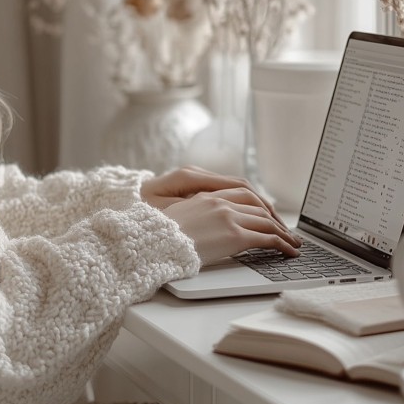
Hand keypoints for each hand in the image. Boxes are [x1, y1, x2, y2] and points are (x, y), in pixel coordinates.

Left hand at [141, 165, 280, 220]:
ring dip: (257, 207)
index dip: (260, 204)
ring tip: (275, 225)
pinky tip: (254, 220)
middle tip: (283, 227)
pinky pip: (226, 194)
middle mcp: (197, 175)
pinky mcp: (194, 189)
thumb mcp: (164, 214)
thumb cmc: (138, 212)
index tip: (275, 221)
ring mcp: (197, 181)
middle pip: (242, 187)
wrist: (120, 206)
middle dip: (265, 207)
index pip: (237, 187)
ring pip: (237, 190)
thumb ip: (193, 212)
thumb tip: (222, 214)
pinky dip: (244, 206)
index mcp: (191, 177)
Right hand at [162, 187, 301, 265]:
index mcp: (206, 196)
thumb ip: (196, 217)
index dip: (260, 206)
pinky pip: (267, 238)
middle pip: (259, 208)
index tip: (268, 215)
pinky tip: (289, 252)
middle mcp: (220, 202)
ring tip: (293, 244)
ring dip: (283, 234)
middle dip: (276, 220)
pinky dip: (283, 244)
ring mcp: (229, 217)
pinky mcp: (234, 235)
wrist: (152, 242)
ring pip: (267, 222)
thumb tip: (205, 229)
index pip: (243, 195)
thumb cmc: (158, 237)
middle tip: (286, 232)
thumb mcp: (177, 219)